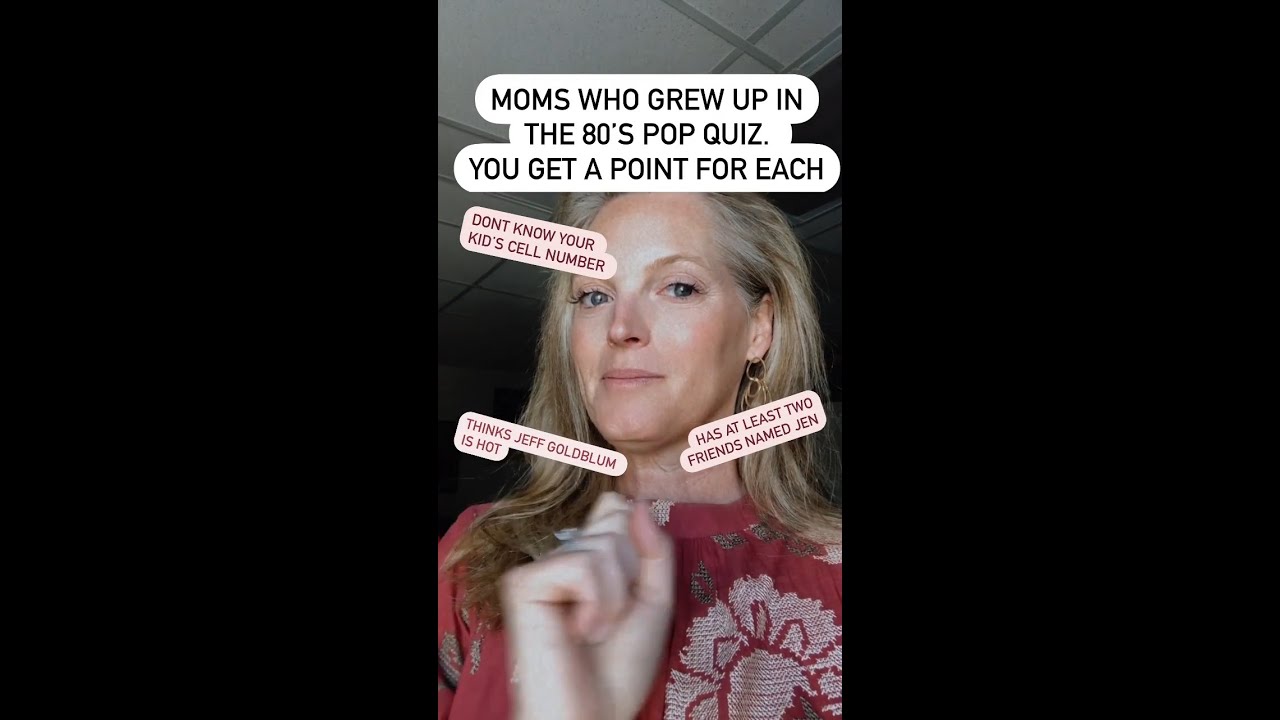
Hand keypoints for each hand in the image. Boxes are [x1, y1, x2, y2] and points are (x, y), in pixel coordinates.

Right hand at [501, 492, 675, 719]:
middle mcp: (563, 556)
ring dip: (616, 598)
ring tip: (596, 631)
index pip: (614, 506)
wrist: (593, 715)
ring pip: (603, 545)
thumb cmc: (620, 669)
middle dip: (632, 575)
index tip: (636, 579)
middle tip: (613, 618)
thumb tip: (636, 502)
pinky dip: (596, 602)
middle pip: (616, 520)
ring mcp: (541, 568)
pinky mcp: (523, 583)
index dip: (633, 534)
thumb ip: (655, 551)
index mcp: (591, 557)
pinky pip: (581, 564)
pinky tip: (579, 632)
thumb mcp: (655, 602)